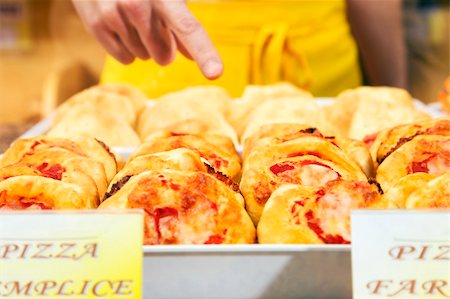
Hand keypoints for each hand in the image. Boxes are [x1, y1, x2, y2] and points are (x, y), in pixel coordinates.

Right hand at [72, 0, 222, 78]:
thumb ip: (182, 25)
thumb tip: (194, 56)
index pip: (189, 28)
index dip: (204, 52)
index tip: (216, 73)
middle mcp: (138, 3)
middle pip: (164, 54)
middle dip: (162, 46)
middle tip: (152, 25)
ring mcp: (115, 13)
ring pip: (143, 57)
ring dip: (142, 45)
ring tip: (131, 19)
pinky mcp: (97, 24)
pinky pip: (125, 58)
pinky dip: (126, 49)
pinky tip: (120, 27)